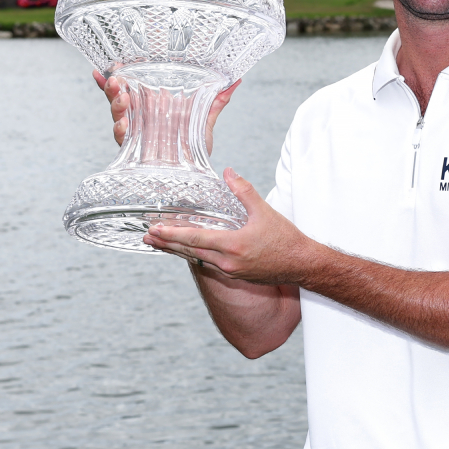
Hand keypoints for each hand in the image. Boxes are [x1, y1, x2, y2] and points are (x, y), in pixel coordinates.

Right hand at [93, 70, 239, 151]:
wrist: (193, 176)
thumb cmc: (193, 147)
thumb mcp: (205, 121)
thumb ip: (216, 102)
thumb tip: (234, 82)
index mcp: (151, 106)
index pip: (130, 86)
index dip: (118, 76)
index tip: (112, 64)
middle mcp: (139, 118)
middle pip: (118, 98)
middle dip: (113, 87)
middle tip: (116, 79)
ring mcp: (135, 133)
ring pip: (117, 116)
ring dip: (116, 105)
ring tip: (122, 98)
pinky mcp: (134, 151)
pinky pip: (122, 139)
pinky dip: (121, 130)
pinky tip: (123, 125)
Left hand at [143, 167, 320, 284]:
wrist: (302, 265)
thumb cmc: (286, 239)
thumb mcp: (265, 211)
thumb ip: (244, 191)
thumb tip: (229, 172)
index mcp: (233, 245)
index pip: (195, 238)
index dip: (172, 233)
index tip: (155, 229)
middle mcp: (227, 262)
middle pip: (189, 252)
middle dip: (166, 244)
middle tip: (147, 238)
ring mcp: (230, 271)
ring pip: (196, 259)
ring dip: (177, 251)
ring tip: (160, 245)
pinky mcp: (235, 275)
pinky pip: (207, 264)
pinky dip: (193, 256)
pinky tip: (187, 251)